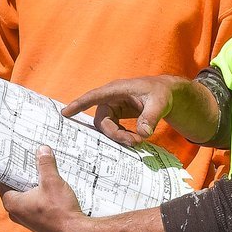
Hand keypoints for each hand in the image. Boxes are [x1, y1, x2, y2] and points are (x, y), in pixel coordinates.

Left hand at [0, 148, 89, 231]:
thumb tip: (42, 149)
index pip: (0, 181)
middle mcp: (15, 213)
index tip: (8, 156)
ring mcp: (26, 220)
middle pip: (13, 188)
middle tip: (24, 159)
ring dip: (30, 185)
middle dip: (19, 175)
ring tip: (37, 170)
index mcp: (12, 203)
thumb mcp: (52, 181)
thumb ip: (45, 164)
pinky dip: (37, 195)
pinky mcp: (38, 223)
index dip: (4, 168)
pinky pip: (33, 205)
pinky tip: (47, 187)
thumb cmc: (60, 209)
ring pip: (24, 197)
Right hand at [63, 77, 182, 146]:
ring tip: (137, 141)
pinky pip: (112, 128)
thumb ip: (151, 118)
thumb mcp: (160, 103)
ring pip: (106, 126)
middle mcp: (111, 97)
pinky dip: (121, 135)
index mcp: (117, 89)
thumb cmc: (161, 93)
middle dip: (114, 134)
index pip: (94, 96)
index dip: (79, 104)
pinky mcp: (117, 114)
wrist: (166, 93)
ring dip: (118, 136)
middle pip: (102, 120)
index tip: (65, 113)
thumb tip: (143, 134)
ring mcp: (113, 106)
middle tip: (134, 142)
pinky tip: (134, 138)